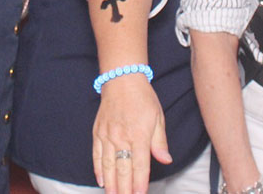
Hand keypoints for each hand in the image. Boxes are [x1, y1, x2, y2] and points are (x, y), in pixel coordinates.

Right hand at [92, 74, 170, 193]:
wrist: (121, 79)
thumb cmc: (142, 98)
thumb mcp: (158, 118)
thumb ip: (160, 142)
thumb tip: (166, 160)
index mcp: (139, 135)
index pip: (140, 166)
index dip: (140, 184)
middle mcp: (122, 137)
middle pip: (123, 170)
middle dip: (124, 189)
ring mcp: (107, 135)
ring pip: (108, 165)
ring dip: (111, 184)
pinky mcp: (98, 132)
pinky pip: (96, 155)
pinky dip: (98, 169)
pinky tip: (102, 181)